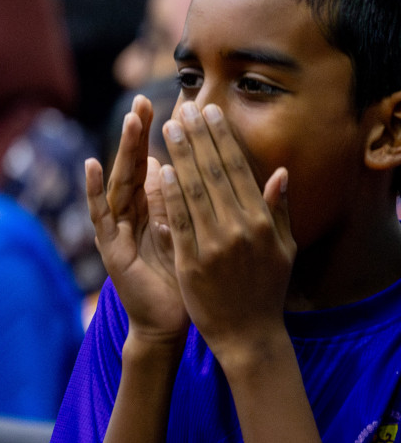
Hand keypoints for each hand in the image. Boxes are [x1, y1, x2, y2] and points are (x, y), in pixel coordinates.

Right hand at [88, 95, 187, 345]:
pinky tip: (92, 165)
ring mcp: (118, 229)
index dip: (161, 137)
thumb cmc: (184, 280)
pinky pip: (101, 214)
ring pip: (119, 182)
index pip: (157, 163)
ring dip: (123, 152)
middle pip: (134, 167)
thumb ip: (179, 202)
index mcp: (154, 209)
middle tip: (142, 102)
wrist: (169, 323)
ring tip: (129, 123)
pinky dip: (94, 190)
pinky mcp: (109, 247)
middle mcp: (132, 214)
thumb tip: (172, 166)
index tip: (171, 106)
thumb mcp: (188, 233)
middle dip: (138, 135)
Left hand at [159, 100, 294, 364]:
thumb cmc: (265, 289)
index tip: (209, 112)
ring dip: (179, 156)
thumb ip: (278, 210)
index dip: (221, 139)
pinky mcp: (191, 262)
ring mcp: (214, 245)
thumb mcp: (283, 249)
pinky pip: (178, 222)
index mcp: (261, 221)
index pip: (237, 170)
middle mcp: (239, 229)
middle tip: (183, 107)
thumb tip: (280, 172)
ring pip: (193, 191)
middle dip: (197, 137)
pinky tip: (159, 171)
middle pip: (213, 173)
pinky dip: (169, 195)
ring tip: (167, 127)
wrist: (248, 334)